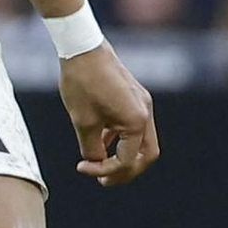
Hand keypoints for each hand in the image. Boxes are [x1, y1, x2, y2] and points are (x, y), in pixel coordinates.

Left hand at [59, 44, 158, 186]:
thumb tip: (96, 163)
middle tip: (103, 180)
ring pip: (141, 141)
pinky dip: (121, 139)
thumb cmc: (82, 83)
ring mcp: (142, 103)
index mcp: (136, 121)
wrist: (82, 47)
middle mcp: (146, 113)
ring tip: (101, 166)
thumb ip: (92, 148)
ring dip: (124, 155)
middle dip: (125, 171)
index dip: (105, 170)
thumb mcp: (83, 122)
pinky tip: (101, 142)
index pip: (127, 160)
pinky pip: (133, 126)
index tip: (82, 168)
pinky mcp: (134, 96)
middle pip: (146, 155)